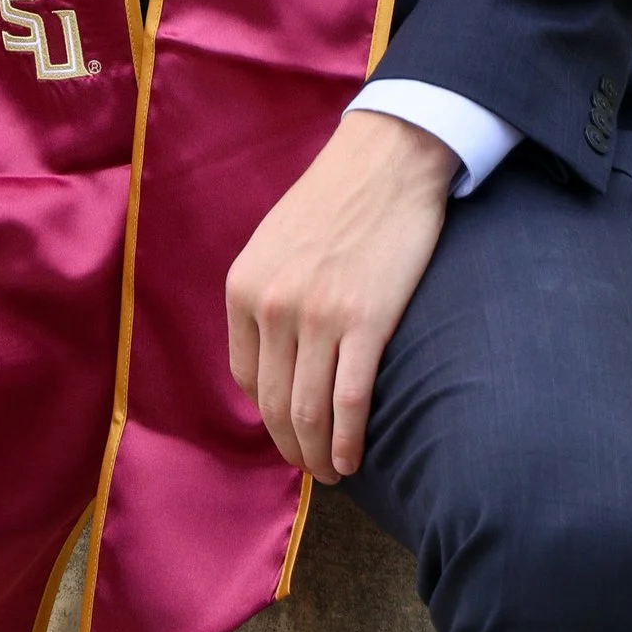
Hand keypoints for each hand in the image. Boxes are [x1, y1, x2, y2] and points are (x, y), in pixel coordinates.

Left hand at [225, 112, 455, 483]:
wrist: (387, 159)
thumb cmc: (334, 199)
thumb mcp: (274, 243)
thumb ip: (264, 297)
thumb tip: (272, 360)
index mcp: (244, 287)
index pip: (247, 379)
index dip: (267, 417)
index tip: (288, 431)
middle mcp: (272, 306)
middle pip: (274, 405)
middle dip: (291, 447)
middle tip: (310, 467)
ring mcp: (318, 316)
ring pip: (309, 414)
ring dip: (318, 456)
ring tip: (332, 472)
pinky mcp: (366, 322)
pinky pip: (351, 403)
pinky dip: (349, 442)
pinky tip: (354, 460)